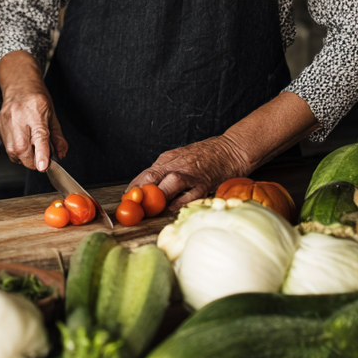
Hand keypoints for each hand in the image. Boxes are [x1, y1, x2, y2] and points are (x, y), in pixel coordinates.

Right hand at [0, 83, 67, 173]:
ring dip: (24, 156)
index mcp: (36, 113)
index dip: (42, 154)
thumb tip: (61, 155)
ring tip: (29, 142)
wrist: (19, 86)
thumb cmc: (37, 100)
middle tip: (40, 155)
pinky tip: (20, 137)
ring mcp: (5, 122)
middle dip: (33, 161)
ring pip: (14, 153)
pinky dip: (16, 150)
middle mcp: (18, 117)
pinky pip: (8, 148)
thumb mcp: (52, 116)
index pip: (39, 137)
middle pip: (23, 150)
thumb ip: (57, 138)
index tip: (43, 166)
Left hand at [128, 135, 248, 210]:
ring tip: (150, 208)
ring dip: (158, 197)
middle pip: (153, 177)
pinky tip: (171, 208)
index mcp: (169, 158)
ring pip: (169, 183)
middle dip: (140, 192)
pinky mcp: (206, 183)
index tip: (126, 198)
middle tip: (133, 206)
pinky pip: (190, 195)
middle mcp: (177, 164)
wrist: (232, 149)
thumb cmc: (207, 155)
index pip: (146, 173)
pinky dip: (179, 202)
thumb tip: (149, 187)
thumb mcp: (181, 157)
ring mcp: (192, 173)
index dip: (134, 186)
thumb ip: (166, 170)